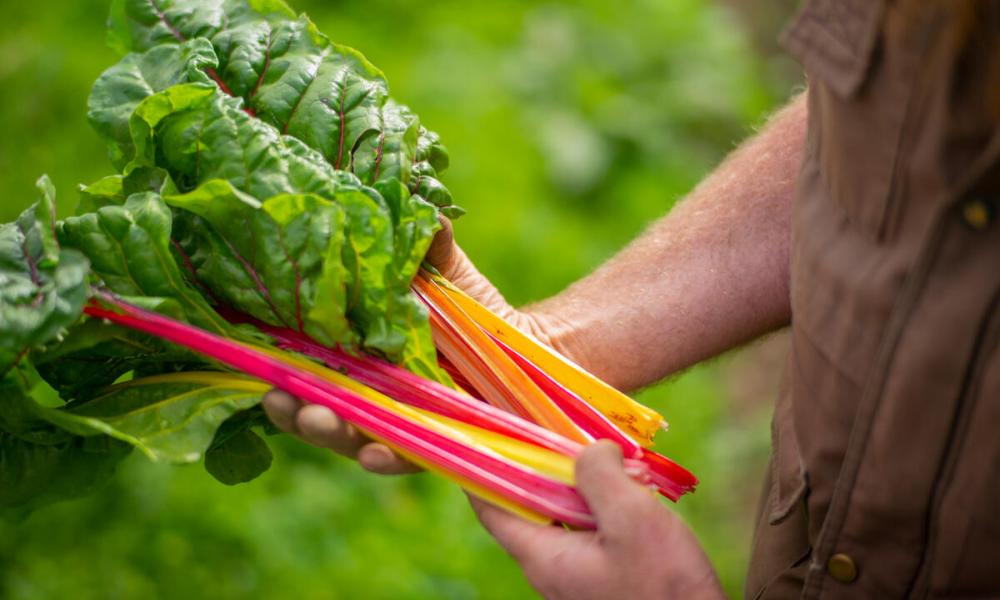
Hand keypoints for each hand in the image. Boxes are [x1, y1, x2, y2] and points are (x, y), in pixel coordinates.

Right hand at [263, 216, 572, 473]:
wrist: (530, 349)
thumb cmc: (475, 310)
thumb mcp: (449, 274)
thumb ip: (432, 248)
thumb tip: (431, 212)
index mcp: (358, 354)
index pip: (307, 363)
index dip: (280, 363)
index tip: (255, 357)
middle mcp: (369, 392)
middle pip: (319, 405)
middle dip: (293, 406)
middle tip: (275, 396)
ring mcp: (396, 421)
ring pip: (351, 436)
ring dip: (329, 432)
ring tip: (315, 420)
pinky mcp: (431, 445)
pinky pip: (404, 456)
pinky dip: (386, 456)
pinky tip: (374, 453)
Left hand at [470, 441, 723, 599]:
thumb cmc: (665, 588)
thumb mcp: (633, 519)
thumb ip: (601, 475)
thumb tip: (591, 450)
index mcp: (543, 556)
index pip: (490, 508)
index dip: (480, 468)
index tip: (483, 435)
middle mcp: (551, 568)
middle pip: (530, 504)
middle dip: (546, 465)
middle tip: (564, 433)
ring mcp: (578, 576)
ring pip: (566, 515)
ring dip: (584, 483)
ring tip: (614, 458)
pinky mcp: (605, 578)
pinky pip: (591, 531)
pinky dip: (604, 505)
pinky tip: (635, 490)